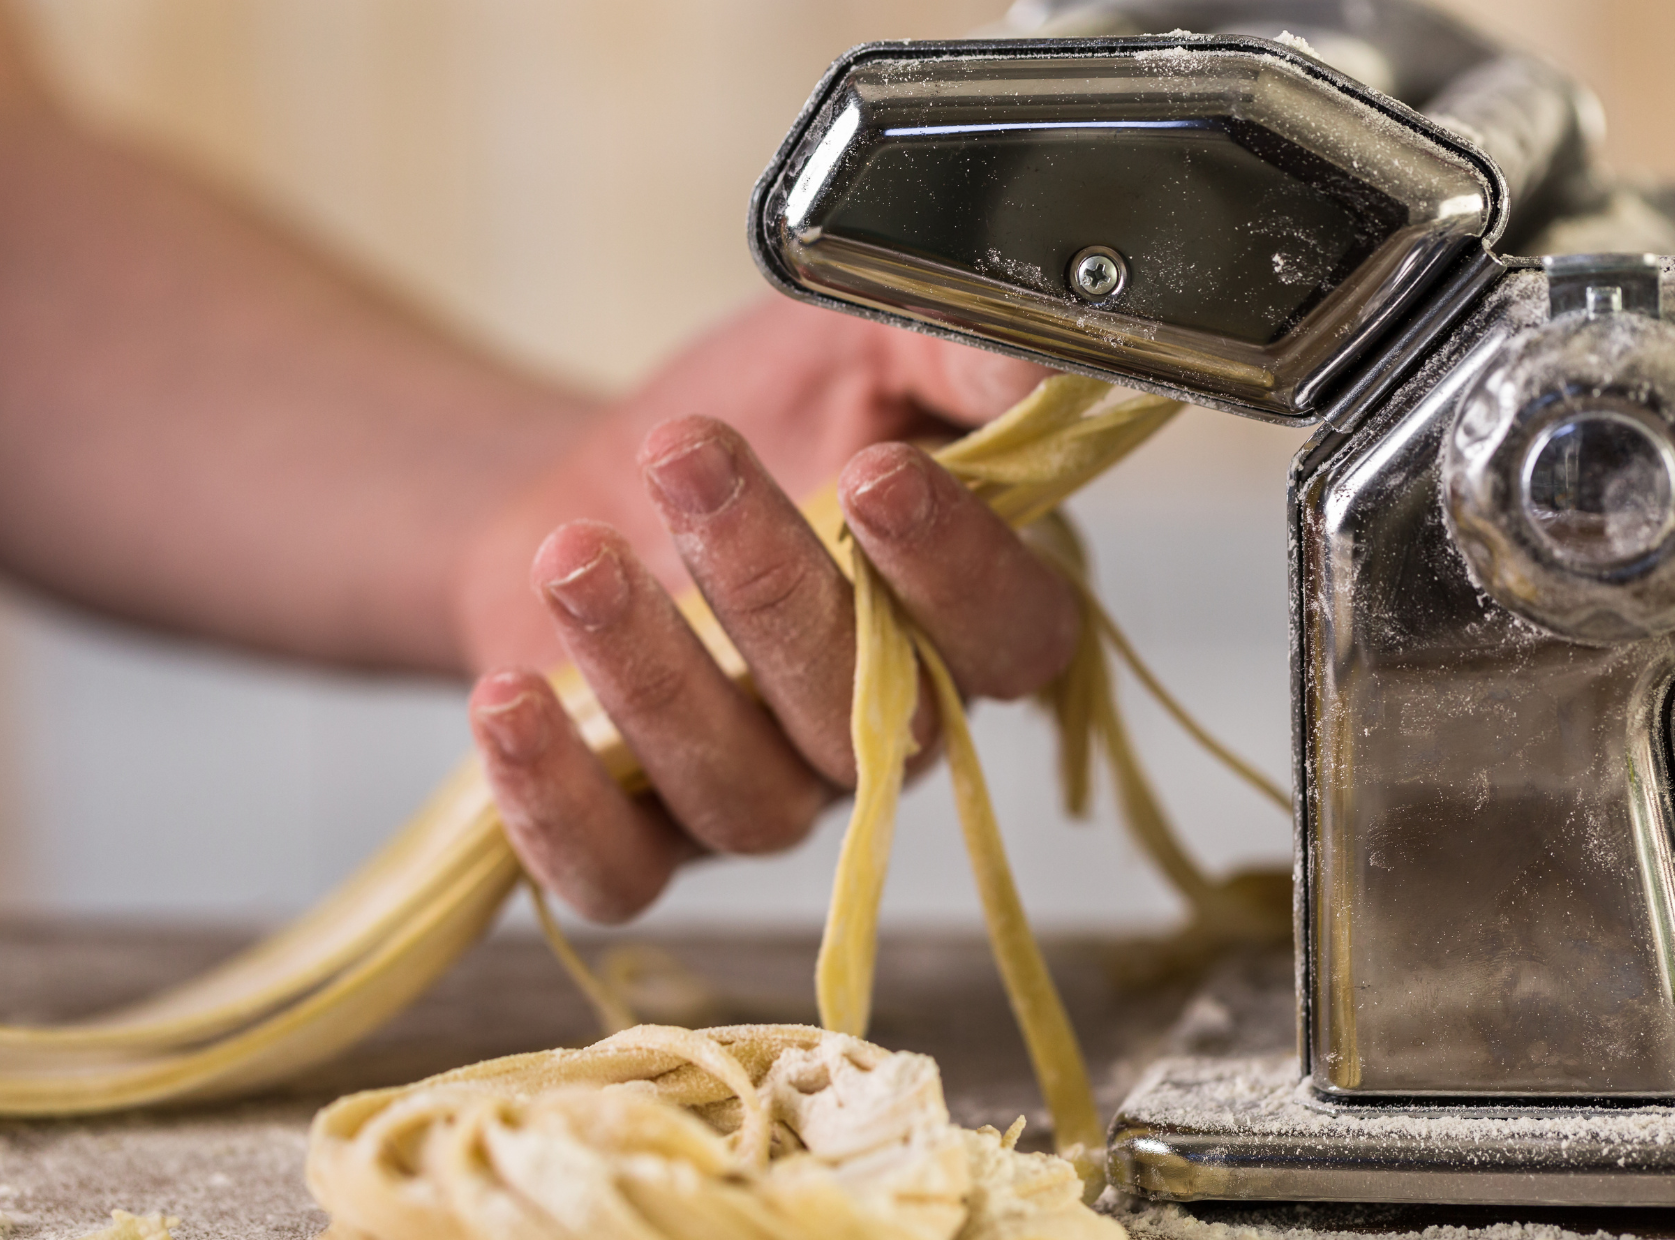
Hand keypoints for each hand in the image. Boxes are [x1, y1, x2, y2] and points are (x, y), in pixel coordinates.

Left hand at [459, 304, 1082, 921]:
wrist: (607, 478)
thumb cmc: (759, 414)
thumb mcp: (857, 348)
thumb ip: (955, 351)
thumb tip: (1051, 356)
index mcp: (960, 628)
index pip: (1014, 641)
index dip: (962, 573)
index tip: (878, 474)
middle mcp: (877, 736)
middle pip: (867, 722)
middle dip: (776, 588)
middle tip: (689, 459)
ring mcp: (764, 797)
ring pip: (745, 798)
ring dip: (656, 678)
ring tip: (574, 552)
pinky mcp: (643, 837)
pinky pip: (616, 875)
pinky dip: (557, 804)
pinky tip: (505, 697)